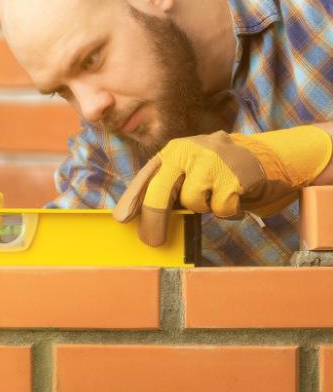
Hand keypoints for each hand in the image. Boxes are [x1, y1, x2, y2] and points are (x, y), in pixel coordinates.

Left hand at [113, 125, 331, 246]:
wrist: (269, 157)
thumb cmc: (222, 170)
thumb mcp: (192, 169)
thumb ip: (171, 185)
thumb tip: (144, 217)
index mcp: (174, 150)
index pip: (146, 176)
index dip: (132, 198)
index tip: (121, 219)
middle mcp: (188, 151)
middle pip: (160, 191)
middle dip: (154, 219)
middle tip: (152, 241)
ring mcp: (211, 161)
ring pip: (191, 203)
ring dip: (204, 207)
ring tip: (217, 194)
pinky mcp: (232, 177)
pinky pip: (219, 209)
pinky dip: (227, 211)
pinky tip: (234, 197)